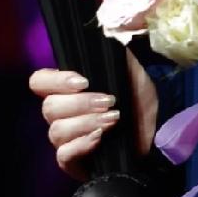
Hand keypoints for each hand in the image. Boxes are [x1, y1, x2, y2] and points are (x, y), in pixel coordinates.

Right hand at [29, 49, 158, 180]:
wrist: (157, 132)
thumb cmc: (139, 100)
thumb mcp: (130, 71)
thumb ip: (114, 53)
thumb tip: (103, 34)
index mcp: (67, 89)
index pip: (39, 81)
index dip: (55, 81)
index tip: (83, 81)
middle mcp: (61, 114)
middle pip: (49, 108)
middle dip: (81, 104)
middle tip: (109, 102)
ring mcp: (65, 139)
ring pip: (56, 131)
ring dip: (86, 122)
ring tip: (113, 119)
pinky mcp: (73, 162)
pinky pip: (63, 156)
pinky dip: (81, 145)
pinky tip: (100, 139)